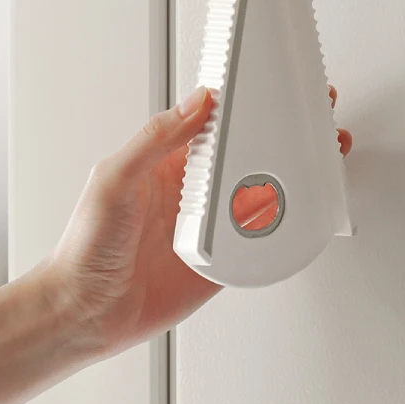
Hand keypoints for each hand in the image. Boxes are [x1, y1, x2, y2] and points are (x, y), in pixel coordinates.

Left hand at [48, 85, 351, 357]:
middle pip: (248, 154)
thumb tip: (195, 103)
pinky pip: (262, 236)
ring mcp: (212, 224)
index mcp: (168, 163)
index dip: (244, 105)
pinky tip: (302, 210)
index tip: (270, 88)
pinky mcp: (224, 258)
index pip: (215, 123)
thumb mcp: (115, 179)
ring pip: (262, 191)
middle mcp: (195, 190)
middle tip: (312, 117)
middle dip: (282, 135)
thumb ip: (154, 139)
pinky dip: (286, 223)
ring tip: (319, 157)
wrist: (86, 316)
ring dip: (291, 176)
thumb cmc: (85, 248)